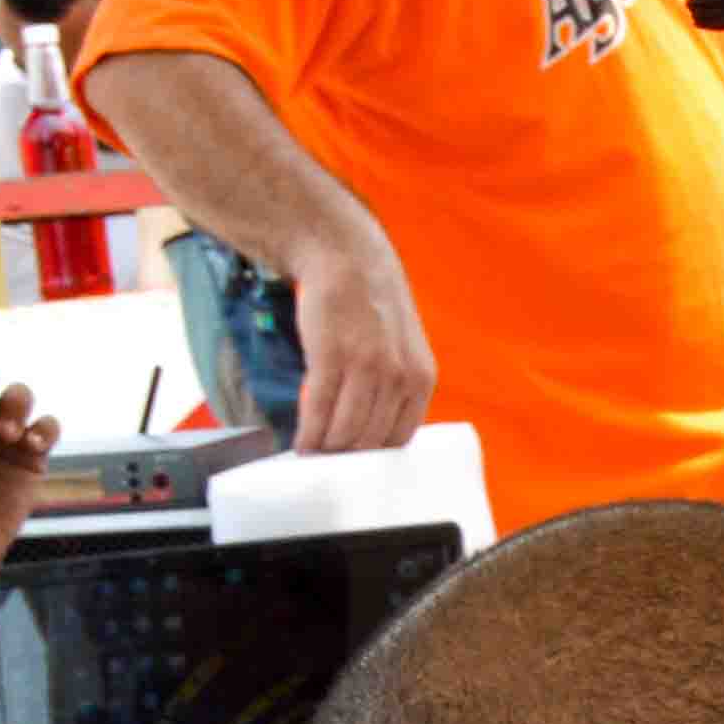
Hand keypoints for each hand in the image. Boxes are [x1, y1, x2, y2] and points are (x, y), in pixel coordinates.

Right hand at [282, 226, 435, 454]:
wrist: (345, 259)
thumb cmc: (369, 304)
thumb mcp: (402, 346)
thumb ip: (396, 384)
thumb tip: (375, 427)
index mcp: (421, 378)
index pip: (400, 437)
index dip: (374, 456)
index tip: (356, 465)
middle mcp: (399, 376)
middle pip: (371, 439)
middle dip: (347, 456)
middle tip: (327, 464)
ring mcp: (366, 368)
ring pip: (346, 431)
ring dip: (326, 448)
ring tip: (312, 454)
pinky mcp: (332, 359)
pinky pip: (320, 411)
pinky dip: (310, 433)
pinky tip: (302, 442)